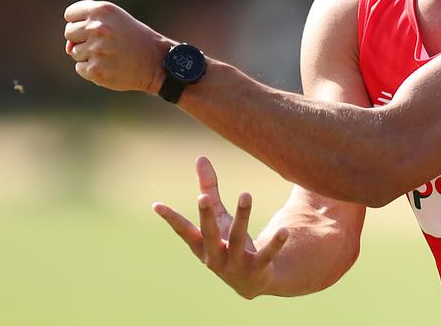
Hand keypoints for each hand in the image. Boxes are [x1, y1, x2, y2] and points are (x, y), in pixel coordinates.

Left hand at [63, 0, 173, 93]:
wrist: (156, 62)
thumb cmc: (133, 39)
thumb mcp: (115, 21)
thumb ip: (87, 26)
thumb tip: (68, 48)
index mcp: (102, 11)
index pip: (70, 15)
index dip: (78, 22)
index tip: (92, 28)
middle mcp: (97, 28)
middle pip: (69, 33)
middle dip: (81, 39)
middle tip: (104, 43)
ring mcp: (96, 49)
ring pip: (74, 52)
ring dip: (88, 55)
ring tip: (110, 55)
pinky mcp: (96, 70)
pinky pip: (80, 68)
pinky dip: (91, 69)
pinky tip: (109, 66)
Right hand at [152, 156, 289, 298]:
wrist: (250, 282)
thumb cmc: (227, 242)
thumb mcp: (218, 217)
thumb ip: (209, 189)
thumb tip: (200, 157)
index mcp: (201, 244)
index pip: (184, 230)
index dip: (171, 218)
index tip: (156, 205)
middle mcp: (215, 256)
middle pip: (209, 233)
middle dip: (206, 216)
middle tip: (202, 198)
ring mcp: (235, 265)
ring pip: (237, 238)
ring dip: (242, 217)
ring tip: (246, 194)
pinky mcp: (257, 270)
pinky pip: (266, 254)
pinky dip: (275, 243)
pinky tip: (285, 230)